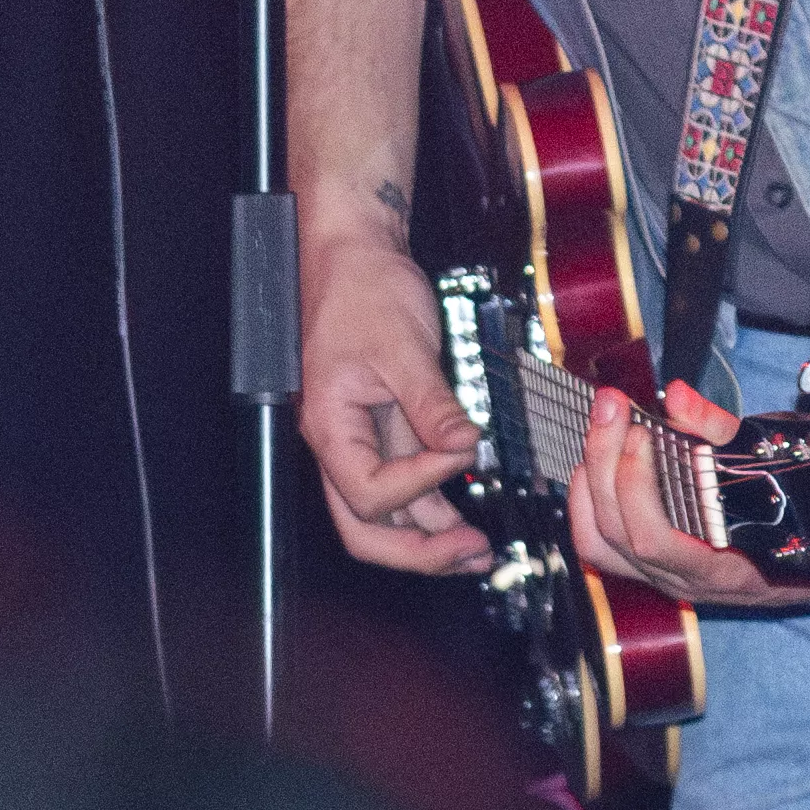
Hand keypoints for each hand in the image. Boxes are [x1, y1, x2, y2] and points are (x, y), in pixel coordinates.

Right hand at [293, 236, 489, 573]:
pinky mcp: (386, 426)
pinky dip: (435, 499)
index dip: (418, 484)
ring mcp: (363, 438)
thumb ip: (432, 404)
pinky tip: (466, 510)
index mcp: (330, 427)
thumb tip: (463, 448)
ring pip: (387, 511)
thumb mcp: (403, 346)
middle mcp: (341, 443)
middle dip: (417, 550)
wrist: (356, 255)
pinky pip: (405, 479)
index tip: (460, 452)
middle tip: (470, 554)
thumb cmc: (363, 290)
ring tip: (478, 551)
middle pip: (365, 526)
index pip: (369, 491)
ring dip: (431, 534)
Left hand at [565, 376, 809, 610]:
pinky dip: (586, 504)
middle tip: (612, 406)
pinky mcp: (645, 569)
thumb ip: (721, 432)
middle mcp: (682, 579)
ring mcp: (659, 577)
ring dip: (590, 483)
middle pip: (619, 532)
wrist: (807, 563)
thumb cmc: (796, 512)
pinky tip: (594, 466)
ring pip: (599, 544)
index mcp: (720, 565)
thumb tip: (677, 396)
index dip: (637, 485)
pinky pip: (597, 548)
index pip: (655, 540)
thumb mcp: (772, 465)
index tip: (643, 428)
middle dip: (606, 459)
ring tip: (601, 433)